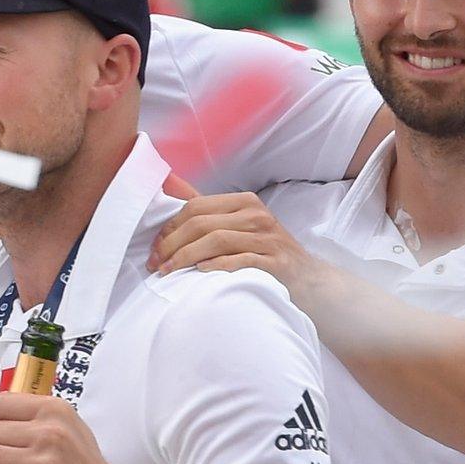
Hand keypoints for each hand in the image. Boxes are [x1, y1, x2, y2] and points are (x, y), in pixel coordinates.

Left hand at [148, 193, 334, 308]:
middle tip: (155, 263)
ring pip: (217, 240)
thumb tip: (166, 183)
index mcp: (244, 202)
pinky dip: (217, 265)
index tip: (154, 248)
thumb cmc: (265, 252)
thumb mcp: (239, 226)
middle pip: (202, 224)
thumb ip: (207, 213)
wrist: (310, 280)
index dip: (169, 228)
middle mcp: (257, 215)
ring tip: (167, 272)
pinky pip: (241, 259)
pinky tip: (200, 272)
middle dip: (171, 244)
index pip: (195, 207)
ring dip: (185, 257)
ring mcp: (269, 238)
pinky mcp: (277, 262)